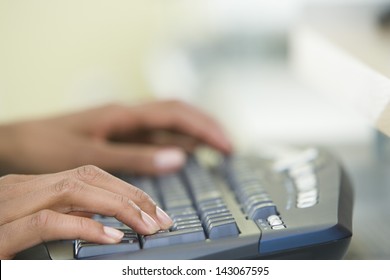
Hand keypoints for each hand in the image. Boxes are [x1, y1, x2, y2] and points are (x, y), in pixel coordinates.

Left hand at [0, 99, 231, 174]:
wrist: (16, 144)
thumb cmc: (46, 147)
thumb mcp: (91, 156)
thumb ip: (136, 158)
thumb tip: (178, 158)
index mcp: (123, 115)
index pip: (175, 114)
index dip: (204, 128)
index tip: (226, 145)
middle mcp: (128, 116)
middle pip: (178, 113)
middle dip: (207, 127)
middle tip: (229, 146)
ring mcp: (125, 125)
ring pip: (169, 124)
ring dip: (195, 134)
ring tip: (218, 148)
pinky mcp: (120, 136)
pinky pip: (156, 137)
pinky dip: (176, 144)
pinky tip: (186, 152)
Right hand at [0, 165, 172, 259]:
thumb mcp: (34, 226)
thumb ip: (66, 218)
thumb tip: (107, 223)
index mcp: (31, 186)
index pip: (89, 175)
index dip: (126, 190)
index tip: (154, 210)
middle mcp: (20, 188)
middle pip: (88, 177)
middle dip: (131, 196)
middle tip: (161, 218)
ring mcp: (5, 207)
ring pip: (72, 189)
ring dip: (118, 206)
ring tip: (147, 225)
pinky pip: (45, 221)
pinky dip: (82, 226)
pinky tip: (110, 237)